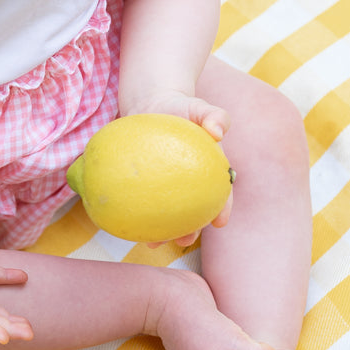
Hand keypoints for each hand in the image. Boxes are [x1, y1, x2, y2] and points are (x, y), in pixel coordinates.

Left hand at [126, 91, 233, 245]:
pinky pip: (142, 201)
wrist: (152, 105)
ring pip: (167, 213)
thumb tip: (218, 131)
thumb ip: (214, 115)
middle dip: (191, 229)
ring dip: (162, 231)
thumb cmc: (180, 108)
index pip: (220, 192)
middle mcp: (190, 183)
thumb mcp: (198, 107)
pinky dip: (136, 213)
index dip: (223, 208)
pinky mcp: (146, 185)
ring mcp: (167, 186)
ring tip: (151, 244)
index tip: (220, 223)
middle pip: (193, 211)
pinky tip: (126, 222)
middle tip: (184, 241)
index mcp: (208, 170)